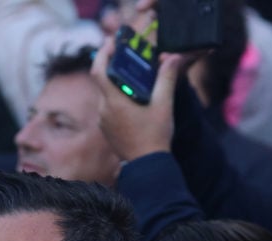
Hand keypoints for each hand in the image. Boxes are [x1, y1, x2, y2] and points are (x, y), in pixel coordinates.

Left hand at [90, 33, 186, 160]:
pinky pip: (107, 107)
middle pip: (102, 81)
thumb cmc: (155, 137)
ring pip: (105, 94)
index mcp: (114, 102)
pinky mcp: (106, 129)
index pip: (99, 71)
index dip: (103, 54)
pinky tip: (132, 99)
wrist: (147, 166)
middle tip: (127, 56)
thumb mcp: (164, 105)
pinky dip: (116, 98)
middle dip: (113, 67)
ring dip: (116, 83)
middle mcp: (103, 110)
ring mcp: (103, 121)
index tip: (111, 44)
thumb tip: (172, 58)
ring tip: (133, 77)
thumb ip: (167, 79)